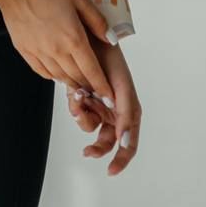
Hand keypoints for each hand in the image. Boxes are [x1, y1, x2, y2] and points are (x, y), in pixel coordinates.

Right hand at [0, 0, 117, 106]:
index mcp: (73, 38)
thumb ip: (96, 20)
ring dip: (72, 82)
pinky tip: (57, 73)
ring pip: (60, 77)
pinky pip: (42, 72)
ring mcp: (39, 53)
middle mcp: (57, 51)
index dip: (102, 86)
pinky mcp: (25, 51)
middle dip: (89, 86)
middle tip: (96, 89)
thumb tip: (111, 40)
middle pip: (77, 77)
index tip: (110, 96)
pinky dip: (53, 76)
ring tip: (79, 83)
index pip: (92, 71)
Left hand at [65, 32, 141, 176]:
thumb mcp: (122, 86)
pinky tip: (76, 92)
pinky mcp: (82, 97)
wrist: (89, 36)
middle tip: (87, 151)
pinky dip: (76, 106)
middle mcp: (114, 111)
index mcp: (129, 110)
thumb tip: (122, 139)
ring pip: (89, 126)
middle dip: (97, 147)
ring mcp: (97, 105)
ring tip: (80, 98)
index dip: (122, 159)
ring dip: (83, 117)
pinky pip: (78, 111)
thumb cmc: (110, 59)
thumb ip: (125, 113)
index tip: (111, 170)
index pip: (129, 143)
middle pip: (107, 141)